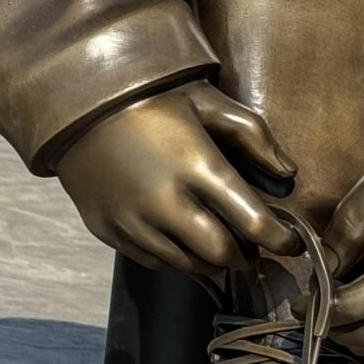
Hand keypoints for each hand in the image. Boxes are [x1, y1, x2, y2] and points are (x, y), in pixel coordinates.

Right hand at [54, 83, 302, 276]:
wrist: (71, 105)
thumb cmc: (147, 98)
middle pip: (221, 254)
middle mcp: (164, 200)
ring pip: (187, 264)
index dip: (281, 240)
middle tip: (253, 249)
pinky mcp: (107, 229)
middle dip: (246, 256)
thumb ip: (253, 135)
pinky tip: (181, 241)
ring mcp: (131, 219)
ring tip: (218, 247)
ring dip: (210, 262)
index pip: (254, 223)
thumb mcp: (205, 101)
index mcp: (196, 166)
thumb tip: (288, 174)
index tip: (291, 242)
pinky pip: (152, 260)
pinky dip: (175, 258)